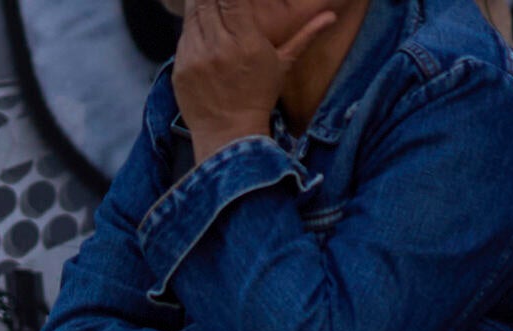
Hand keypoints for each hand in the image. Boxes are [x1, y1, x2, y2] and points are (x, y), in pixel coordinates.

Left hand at [170, 0, 351, 148]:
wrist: (230, 135)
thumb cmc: (259, 97)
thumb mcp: (284, 65)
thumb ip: (305, 35)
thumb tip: (332, 15)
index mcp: (247, 43)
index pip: (233, 0)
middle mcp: (220, 48)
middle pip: (210, 2)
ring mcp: (197, 59)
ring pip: (194, 15)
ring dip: (200, 3)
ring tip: (210, 3)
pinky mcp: (181, 69)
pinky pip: (183, 36)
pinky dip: (191, 27)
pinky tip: (200, 25)